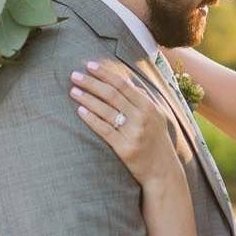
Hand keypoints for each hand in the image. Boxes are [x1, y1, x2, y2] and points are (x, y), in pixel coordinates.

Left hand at [70, 59, 180, 186]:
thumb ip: (142, 98)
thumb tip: (125, 79)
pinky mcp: (124, 148)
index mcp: (149, 106)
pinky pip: (104, 130)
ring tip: (73, 90)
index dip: (105, 74)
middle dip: (91, 83)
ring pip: (106, 111)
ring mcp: (133, 133)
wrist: (163, 170)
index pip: (123, 84)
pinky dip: (91, 119)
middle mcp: (142, 117)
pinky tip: (80, 111)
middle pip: (112, 95)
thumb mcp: (156, 116)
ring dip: (87, 98)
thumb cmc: (156, 140)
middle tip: (74, 75)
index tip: (89, 66)